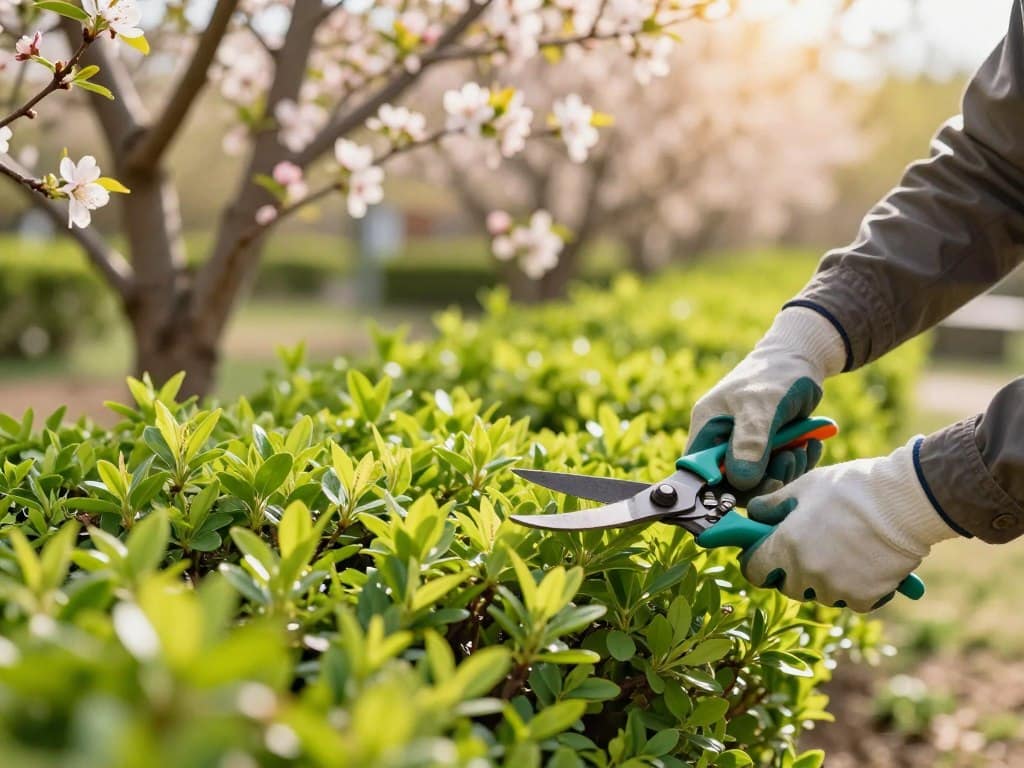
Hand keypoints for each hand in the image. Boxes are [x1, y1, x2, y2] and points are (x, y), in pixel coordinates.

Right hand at [687, 307, 845, 491]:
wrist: (803, 359)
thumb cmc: (776, 375)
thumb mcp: (763, 406)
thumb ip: (751, 442)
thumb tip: (740, 482)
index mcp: (707, 428)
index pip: (700, 473)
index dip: (720, 488)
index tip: (753, 486)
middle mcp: (721, 441)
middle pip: (732, 483)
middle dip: (764, 479)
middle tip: (788, 461)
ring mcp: (744, 446)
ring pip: (759, 480)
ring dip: (786, 470)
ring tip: (802, 447)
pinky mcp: (767, 449)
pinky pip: (778, 470)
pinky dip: (797, 463)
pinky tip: (809, 444)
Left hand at [742, 438, 957, 611]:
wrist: (905, 500)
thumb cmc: (850, 488)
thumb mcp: (804, 487)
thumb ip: (772, 505)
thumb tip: (753, 514)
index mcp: (786, 546)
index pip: (754, 571)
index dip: (756, 562)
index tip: (762, 554)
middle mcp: (807, 573)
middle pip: (787, 586)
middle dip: (790, 570)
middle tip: (807, 547)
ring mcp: (836, 588)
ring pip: (819, 594)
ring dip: (823, 579)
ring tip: (840, 550)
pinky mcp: (865, 597)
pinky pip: (850, 600)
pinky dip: (854, 587)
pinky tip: (863, 563)